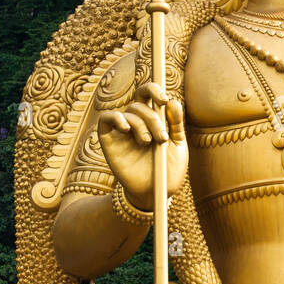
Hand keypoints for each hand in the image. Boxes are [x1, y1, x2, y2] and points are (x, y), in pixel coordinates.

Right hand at [97, 83, 187, 211]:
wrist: (156, 192)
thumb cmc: (168, 169)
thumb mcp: (178, 145)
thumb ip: (176, 123)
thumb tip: (173, 101)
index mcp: (153, 120)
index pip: (148, 94)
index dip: (154, 90)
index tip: (164, 99)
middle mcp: (136, 122)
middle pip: (139, 103)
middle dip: (153, 118)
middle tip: (162, 138)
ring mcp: (122, 131)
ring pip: (128, 112)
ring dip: (141, 124)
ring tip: (148, 143)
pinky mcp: (109, 141)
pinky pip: (105, 119)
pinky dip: (116, 118)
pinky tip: (127, 129)